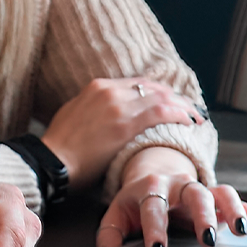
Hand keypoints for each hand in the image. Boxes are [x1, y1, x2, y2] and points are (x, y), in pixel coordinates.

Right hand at [41, 78, 206, 187]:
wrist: (50, 162)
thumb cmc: (61, 149)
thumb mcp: (75, 116)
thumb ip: (95, 111)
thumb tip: (109, 118)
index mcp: (97, 87)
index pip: (138, 84)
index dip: (159, 93)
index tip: (171, 102)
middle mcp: (109, 90)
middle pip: (152, 87)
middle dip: (174, 97)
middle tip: (189, 109)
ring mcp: (117, 104)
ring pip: (161, 96)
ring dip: (182, 105)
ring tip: (196, 115)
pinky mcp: (123, 123)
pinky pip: (160, 112)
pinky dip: (179, 113)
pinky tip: (190, 121)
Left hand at [95, 147, 246, 246]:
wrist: (153, 178)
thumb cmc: (136, 202)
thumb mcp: (118, 215)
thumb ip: (111, 233)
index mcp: (150, 189)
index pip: (153, 208)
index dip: (155, 229)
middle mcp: (178, 185)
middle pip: (193, 195)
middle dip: (201, 217)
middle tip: (208, 240)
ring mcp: (199, 189)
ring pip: (219, 193)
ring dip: (231, 210)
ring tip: (240, 230)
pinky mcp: (216, 196)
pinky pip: (234, 199)